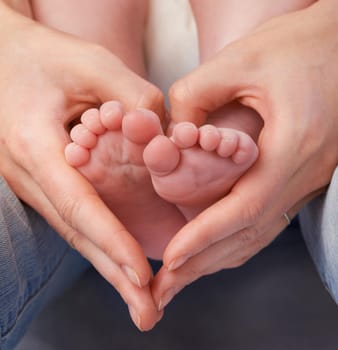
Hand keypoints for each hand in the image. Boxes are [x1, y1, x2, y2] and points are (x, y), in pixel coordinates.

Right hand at [0, 4, 163, 329]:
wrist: (3, 59)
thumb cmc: (42, 58)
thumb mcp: (90, 65)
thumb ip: (132, 97)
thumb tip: (166, 136)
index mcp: (36, 148)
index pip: (79, 207)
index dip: (112, 243)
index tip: (141, 277)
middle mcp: (31, 175)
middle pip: (78, 234)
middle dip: (114, 275)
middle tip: (147, 312)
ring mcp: (35, 182)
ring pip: (77, 232)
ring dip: (109, 266)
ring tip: (140, 300)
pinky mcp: (46, 181)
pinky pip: (76, 218)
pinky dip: (101, 243)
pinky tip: (119, 261)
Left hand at [151, 0, 337, 309]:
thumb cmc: (301, 45)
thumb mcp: (242, 61)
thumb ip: (195, 96)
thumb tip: (169, 135)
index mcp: (293, 147)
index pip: (243, 209)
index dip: (205, 238)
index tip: (171, 260)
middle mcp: (304, 173)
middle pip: (250, 234)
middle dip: (205, 264)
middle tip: (166, 286)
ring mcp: (306, 179)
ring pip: (259, 234)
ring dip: (218, 258)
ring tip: (182, 277)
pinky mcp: (300, 175)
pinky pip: (267, 219)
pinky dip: (236, 239)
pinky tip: (214, 248)